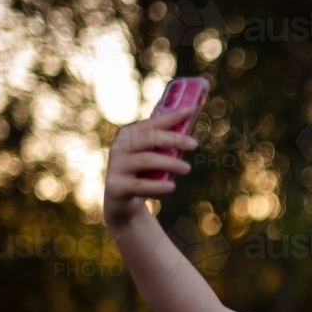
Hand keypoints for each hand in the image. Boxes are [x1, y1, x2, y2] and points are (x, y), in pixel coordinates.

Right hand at [103, 107, 198, 226]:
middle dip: (173, 139)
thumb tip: (188, 120)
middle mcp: (120, 147)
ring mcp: (117, 167)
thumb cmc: (141, 173)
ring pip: (146, 160)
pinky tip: (172, 186)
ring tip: (187, 168)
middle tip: (194, 144)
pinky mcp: (117, 187)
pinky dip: (157, 186)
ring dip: (169, 163)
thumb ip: (164, 141)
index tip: (191, 110)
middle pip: (148, 138)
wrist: (121, 201)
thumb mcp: (150, 155)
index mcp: (129, 135)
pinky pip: (140, 185)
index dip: (171, 116)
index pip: (152, 123)